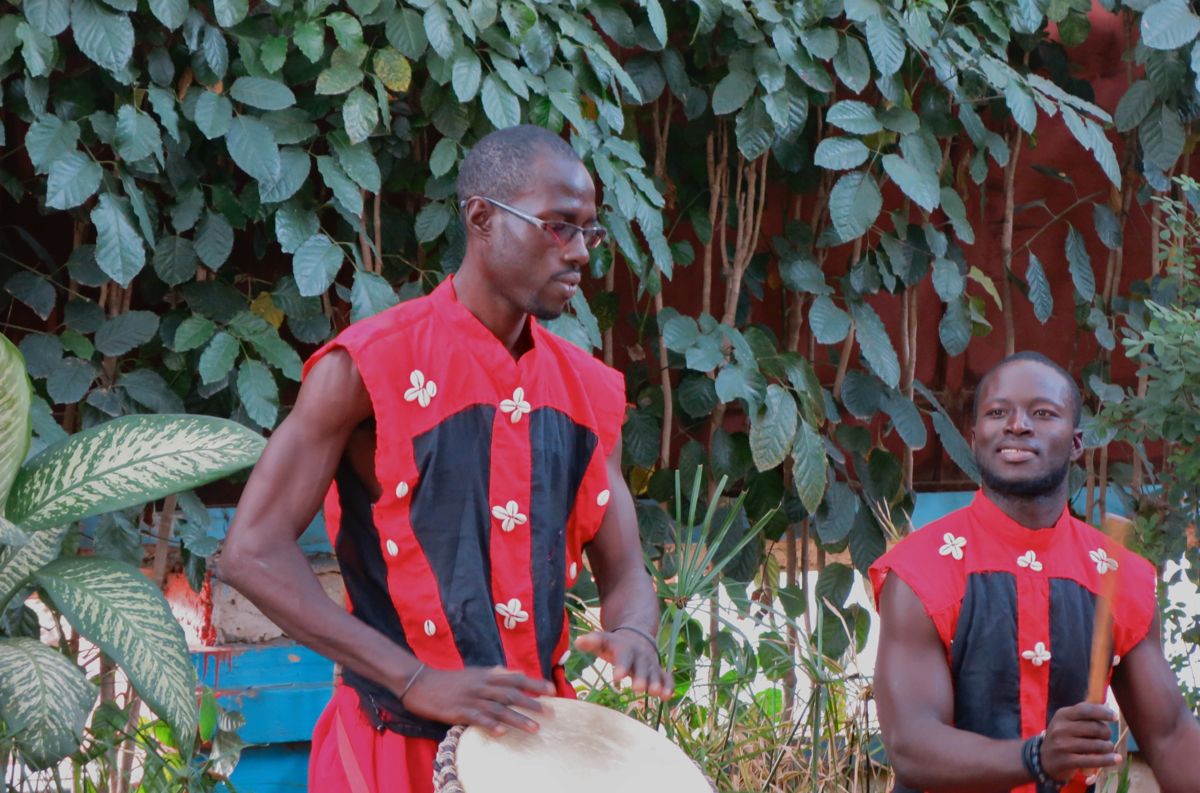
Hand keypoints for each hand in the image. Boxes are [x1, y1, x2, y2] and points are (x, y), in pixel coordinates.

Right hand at [400, 666, 554, 736]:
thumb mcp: (474, 673)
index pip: (516, 678)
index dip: (535, 684)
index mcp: (487, 675)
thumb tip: (515, 673)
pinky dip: (490, 725)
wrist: (421, 683)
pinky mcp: (458, 711)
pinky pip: (477, 719)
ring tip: (534, 728)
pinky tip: (502, 733)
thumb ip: (495, 673)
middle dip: (533, 703)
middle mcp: (482, 686)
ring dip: (517, 719)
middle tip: (551, 712)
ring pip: (498, 709)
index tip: (552, 690)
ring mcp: (471, 699)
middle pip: (512, 694)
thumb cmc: (450, 680)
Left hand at [574, 629, 670, 698]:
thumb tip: (578, 642)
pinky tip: (667, 697)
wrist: (637, 637)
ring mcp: (651, 663)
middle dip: (641, 677)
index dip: (621, 666)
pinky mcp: (658, 671)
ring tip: (656, 693)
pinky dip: (668, 685)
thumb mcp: (603, 641)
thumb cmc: (615, 645)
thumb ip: (592, 642)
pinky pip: (665, 677)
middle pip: (642, 666)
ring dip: (656, 682)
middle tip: (638, 688)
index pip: (624, 656)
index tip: (617, 677)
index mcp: (625, 649)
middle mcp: (640, 655)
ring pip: (655, 673)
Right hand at [1040, 703, 1121, 781]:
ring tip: (1107, 748)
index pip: (1085, 710)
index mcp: (1062, 715)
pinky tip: (1116, 759)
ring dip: (1107, 747)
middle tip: (1107, 736)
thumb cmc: (1063, 737)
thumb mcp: (1068, 722)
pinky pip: (1092, 760)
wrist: (1044, 759)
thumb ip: (1085, 714)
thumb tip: (1108, 706)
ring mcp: (1063, 745)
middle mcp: (1061, 728)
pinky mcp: (1067, 761)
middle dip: (1106, 733)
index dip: (1102, 713)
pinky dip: (1107, 760)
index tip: (1115, 717)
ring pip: (1096, 745)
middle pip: (1094, 728)